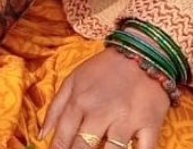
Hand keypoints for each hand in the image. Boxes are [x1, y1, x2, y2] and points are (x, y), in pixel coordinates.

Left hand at [40, 48, 170, 148]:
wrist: (141, 53)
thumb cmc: (104, 69)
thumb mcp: (73, 80)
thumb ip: (56, 108)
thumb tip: (42, 136)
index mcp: (80, 102)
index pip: (63, 137)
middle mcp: (101, 113)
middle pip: (83, 148)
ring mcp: (127, 120)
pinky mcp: (150, 125)